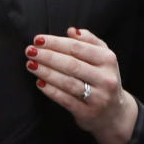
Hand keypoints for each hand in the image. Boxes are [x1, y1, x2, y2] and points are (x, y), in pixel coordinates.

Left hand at [25, 27, 137, 143]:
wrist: (114, 113)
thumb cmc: (102, 78)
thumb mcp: (103, 57)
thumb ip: (89, 40)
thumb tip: (71, 31)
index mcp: (108, 60)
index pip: (77, 48)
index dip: (55, 42)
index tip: (38, 39)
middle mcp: (106, 78)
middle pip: (71, 64)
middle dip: (47, 56)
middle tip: (30, 51)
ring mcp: (98, 97)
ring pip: (67, 82)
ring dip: (46, 72)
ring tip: (30, 64)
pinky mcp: (88, 112)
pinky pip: (66, 100)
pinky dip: (51, 90)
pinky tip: (39, 82)